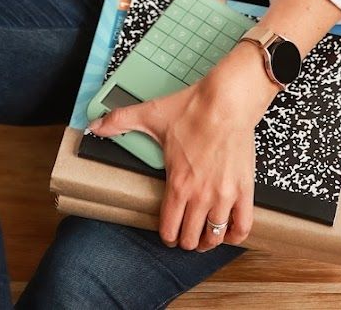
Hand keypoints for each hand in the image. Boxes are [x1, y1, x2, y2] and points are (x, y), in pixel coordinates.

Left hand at [88, 75, 257, 251]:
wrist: (227, 100)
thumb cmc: (193, 108)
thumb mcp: (151, 115)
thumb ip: (120, 122)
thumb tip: (96, 126)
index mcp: (178, 185)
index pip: (169, 230)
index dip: (167, 236)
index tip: (168, 232)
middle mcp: (201, 195)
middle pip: (191, 239)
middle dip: (186, 240)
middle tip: (186, 233)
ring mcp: (224, 195)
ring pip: (215, 237)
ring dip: (208, 240)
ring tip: (205, 236)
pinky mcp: (244, 189)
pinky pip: (242, 226)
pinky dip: (236, 235)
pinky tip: (229, 232)